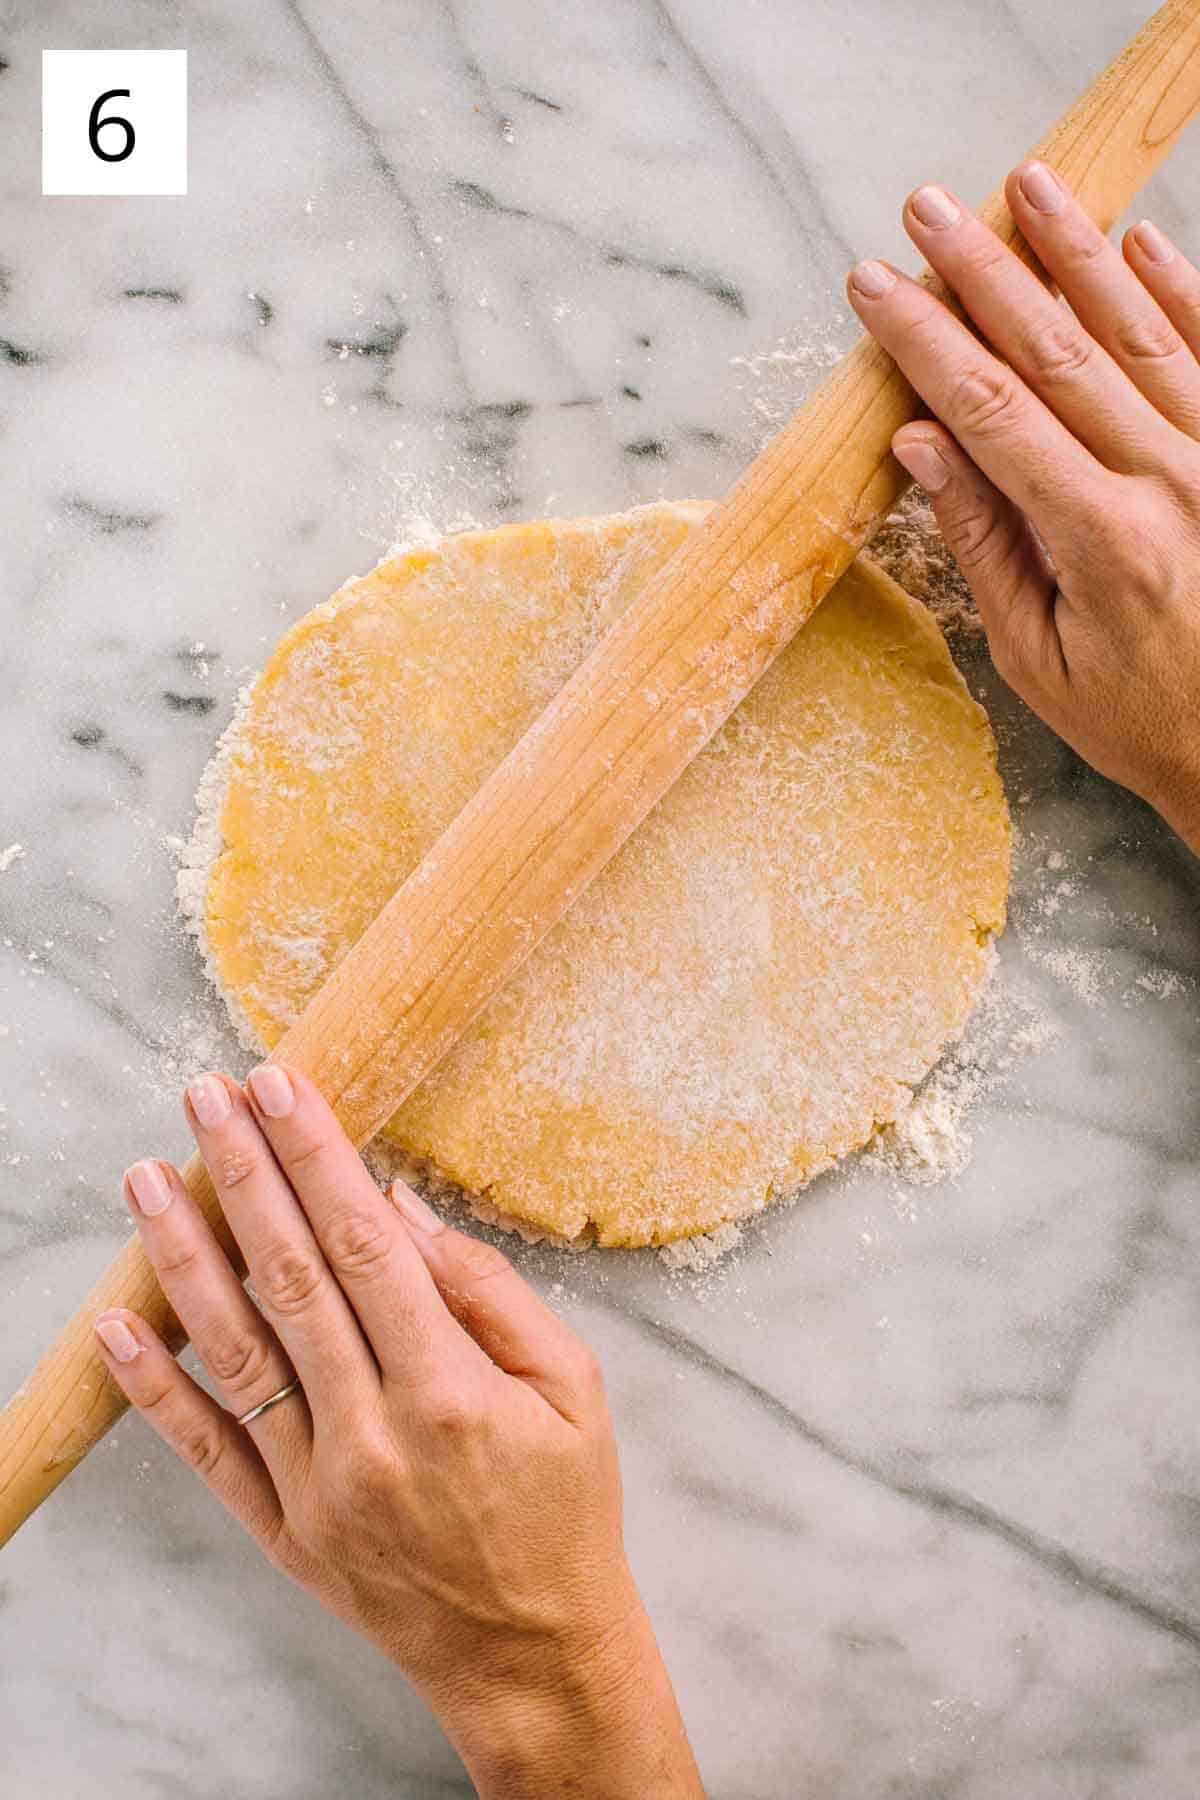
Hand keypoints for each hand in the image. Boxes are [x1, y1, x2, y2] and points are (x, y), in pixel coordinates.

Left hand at [94, 1067, 701, 1799]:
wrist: (534, 1656)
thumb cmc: (567, 1510)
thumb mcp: (575, 1388)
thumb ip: (490, 1295)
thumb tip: (402, 1208)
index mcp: (454, 1391)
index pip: (368, 1247)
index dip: (319, 1159)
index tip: (282, 1087)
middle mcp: (375, 1435)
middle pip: (293, 1279)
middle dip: (246, 1176)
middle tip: (206, 1097)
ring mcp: (319, 1488)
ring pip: (236, 1352)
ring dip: (184, 1257)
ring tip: (150, 1177)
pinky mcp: (285, 1532)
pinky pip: (208, 1450)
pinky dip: (156, 1387)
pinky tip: (118, 1323)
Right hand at [847, 162, 1199, 852]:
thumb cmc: (1140, 717)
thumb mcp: (1036, 657)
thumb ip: (984, 542)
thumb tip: (922, 444)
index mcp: (1100, 538)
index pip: (990, 410)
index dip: (925, 340)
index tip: (875, 286)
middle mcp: (1169, 480)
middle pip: (1057, 349)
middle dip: (983, 270)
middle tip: (931, 206)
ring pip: (1138, 331)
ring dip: (1076, 252)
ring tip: (1029, 183)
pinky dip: (1179, 292)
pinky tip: (1138, 241)